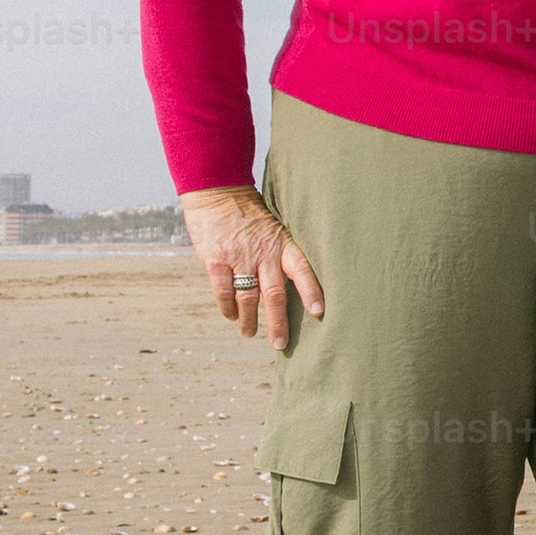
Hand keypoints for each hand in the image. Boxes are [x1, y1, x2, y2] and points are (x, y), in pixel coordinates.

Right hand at [179, 186, 321, 347]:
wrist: (217, 190)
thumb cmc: (250, 212)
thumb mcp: (275, 227)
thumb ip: (282, 252)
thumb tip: (294, 283)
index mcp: (283, 244)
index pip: (302, 269)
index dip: (311, 290)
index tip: (320, 312)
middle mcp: (263, 253)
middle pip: (274, 294)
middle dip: (278, 322)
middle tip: (280, 344)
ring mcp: (239, 257)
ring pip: (248, 298)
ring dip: (250, 320)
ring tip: (251, 334)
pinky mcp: (216, 260)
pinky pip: (224, 291)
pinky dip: (228, 307)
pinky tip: (232, 316)